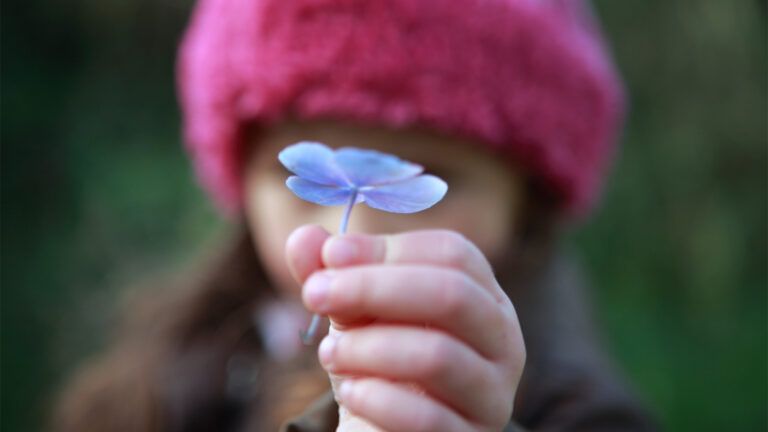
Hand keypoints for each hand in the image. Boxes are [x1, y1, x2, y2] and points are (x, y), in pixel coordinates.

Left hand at [286, 225, 525, 431]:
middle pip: (452, 294)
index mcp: (483, 297)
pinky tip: (351, 392)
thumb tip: (305, 237)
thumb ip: (332, 276)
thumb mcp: (355, 315)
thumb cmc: (378, 366)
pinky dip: (377, 398)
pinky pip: (427, 417)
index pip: (453, 254)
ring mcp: (493, 396)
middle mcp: (503, 342)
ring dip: (368, 348)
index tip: (330, 255)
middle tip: (315, 293)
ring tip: (328, 354)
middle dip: (374, 288)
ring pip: (438, 356)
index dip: (388, 248)